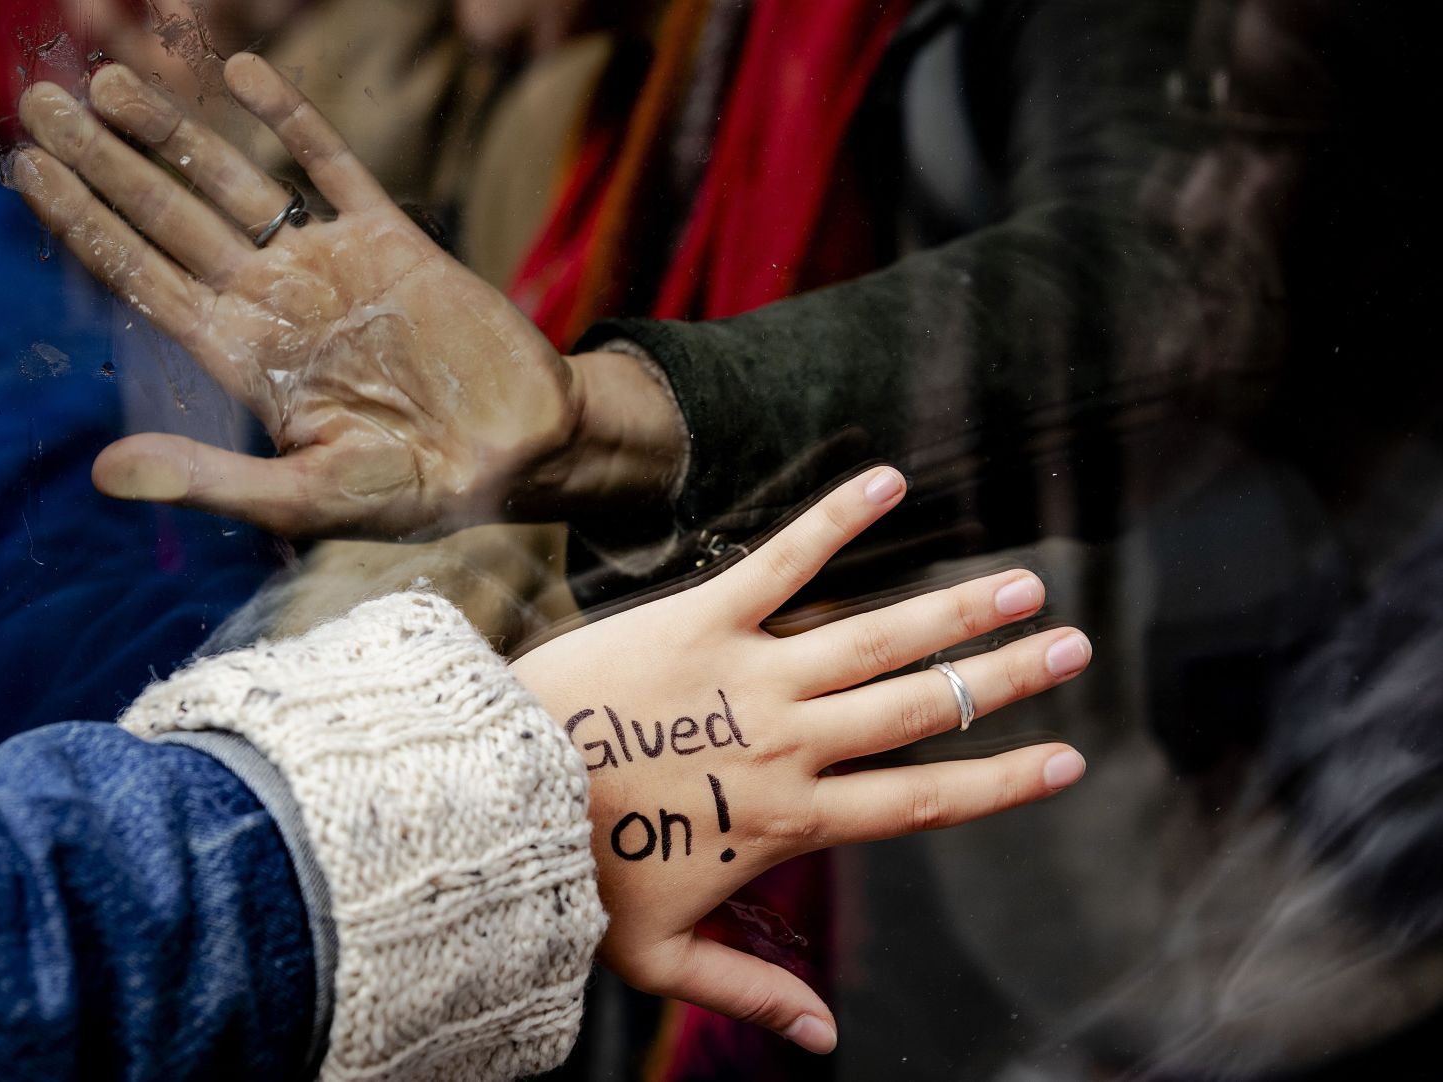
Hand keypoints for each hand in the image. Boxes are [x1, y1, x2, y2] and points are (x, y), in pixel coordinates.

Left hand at [12, 54, 680, 538]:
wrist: (522, 453)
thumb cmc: (418, 493)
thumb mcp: (309, 499)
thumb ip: (212, 480)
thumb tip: (104, 474)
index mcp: (245, 359)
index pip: (143, 278)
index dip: (84, 224)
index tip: (27, 172)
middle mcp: (274, 302)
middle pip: (168, 218)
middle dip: (103, 162)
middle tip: (39, 105)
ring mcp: (331, 265)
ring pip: (234, 181)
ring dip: (172, 131)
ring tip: (107, 79)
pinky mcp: (394, 241)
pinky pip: (333, 165)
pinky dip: (290, 118)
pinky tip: (240, 73)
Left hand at [510, 466, 1091, 1053]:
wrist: (495, 797)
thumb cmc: (574, 874)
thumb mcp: (660, 955)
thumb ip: (749, 993)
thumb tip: (825, 1041)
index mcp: (790, 818)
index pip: (922, 801)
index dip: (1001, 783)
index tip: (1066, 761)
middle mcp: (790, 742)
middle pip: (922, 708)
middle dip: (1005, 680)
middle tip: (1077, 646)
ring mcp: (750, 673)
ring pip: (875, 635)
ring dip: (956, 610)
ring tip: (1023, 585)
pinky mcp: (701, 617)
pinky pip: (781, 560)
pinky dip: (835, 520)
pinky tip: (889, 479)